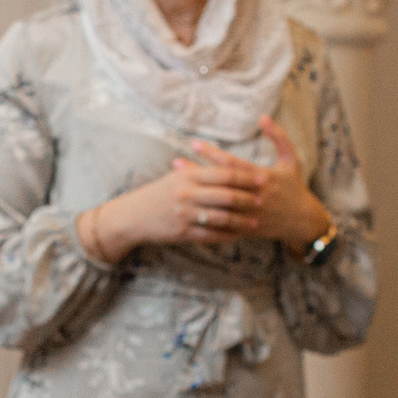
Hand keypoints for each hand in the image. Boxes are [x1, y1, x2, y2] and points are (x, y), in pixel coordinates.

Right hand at [81, 144, 267, 258]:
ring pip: (221, 218)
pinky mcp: (183, 232)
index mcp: (188, 176)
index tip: (262, 179)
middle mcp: (187, 194)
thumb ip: (199, 171)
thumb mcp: (176, 178)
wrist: (133, 216)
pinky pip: (211, 235)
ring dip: (241, 221)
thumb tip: (223, 161)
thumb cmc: (158, 194)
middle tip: (263, 201)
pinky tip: (238, 235)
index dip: (245, 177)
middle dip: (248, 199)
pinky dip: (227, 235)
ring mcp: (185, 214)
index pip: (224, 174)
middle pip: (226, 196)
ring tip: (254, 222)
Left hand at [185, 118, 331, 253]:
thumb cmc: (294, 187)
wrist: (302, 220)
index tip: (194, 143)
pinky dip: (205, 216)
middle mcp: (254, 196)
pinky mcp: (245, 227)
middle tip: (176, 163)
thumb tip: (263, 117)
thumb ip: (278, 137)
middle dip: (198, 172)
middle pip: (220, 183)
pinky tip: (188, 210)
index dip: (213, 153)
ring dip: (197, 194)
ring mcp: (248, 214)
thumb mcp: (291, 159)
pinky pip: (221, 223)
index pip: (232, 164)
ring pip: (218, 204)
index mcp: (263, 178)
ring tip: (177, 184)